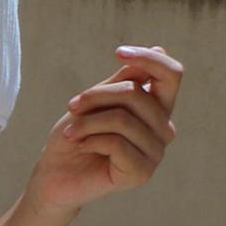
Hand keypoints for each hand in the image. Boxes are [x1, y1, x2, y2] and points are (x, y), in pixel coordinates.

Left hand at [26, 44, 180, 213]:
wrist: (54, 175)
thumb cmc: (74, 135)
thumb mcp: (94, 101)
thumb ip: (124, 80)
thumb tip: (159, 49)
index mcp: (156, 108)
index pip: (171, 75)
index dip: (149, 59)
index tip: (118, 52)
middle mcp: (163, 129)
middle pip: (136, 94)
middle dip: (96, 96)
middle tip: (71, 106)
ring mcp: (155, 152)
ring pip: (122, 119)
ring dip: (86, 123)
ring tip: (71, 132)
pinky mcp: (142, 173)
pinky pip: (115, 143)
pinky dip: (89, 140)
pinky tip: (81, 147)